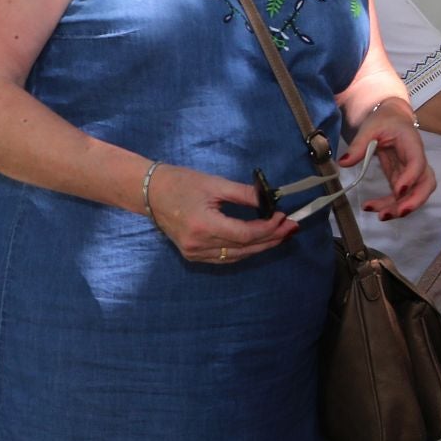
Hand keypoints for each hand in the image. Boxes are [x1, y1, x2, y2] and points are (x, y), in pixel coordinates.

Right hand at [148, 163, 297, 265]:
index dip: (268, 228)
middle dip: (270, 239)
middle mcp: (198, 245)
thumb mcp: (216, 184)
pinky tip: (258, 242)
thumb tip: (271, 200)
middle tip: (291, 228)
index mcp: (203, 226)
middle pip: (244, 248)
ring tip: (280, 235)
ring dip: (260, 246)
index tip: (284, 217)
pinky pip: (224, 258)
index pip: (245, 234)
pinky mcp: (192, 255)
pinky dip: (243, 251)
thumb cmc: (181, 182)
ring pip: (236, 256)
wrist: (149, 192)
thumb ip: (245, 194)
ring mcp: (194, 253)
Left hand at [339, 100, 436, 218]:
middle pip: (426, 184)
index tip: (398, 191)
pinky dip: (389, 205)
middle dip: (414, 201)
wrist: (391, 119)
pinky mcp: (402, 180)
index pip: (418, 163)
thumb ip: (359, 145)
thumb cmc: (384, 120)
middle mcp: (417, 160)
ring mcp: (411, 172)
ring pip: (415, 194)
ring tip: (380, 216)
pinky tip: (371, 207)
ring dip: (400, 208)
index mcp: (412, 144)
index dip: (411, 178)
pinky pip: (401, 196)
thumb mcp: (370, 128)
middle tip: (398, 212)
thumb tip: (344, 162)